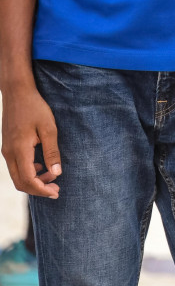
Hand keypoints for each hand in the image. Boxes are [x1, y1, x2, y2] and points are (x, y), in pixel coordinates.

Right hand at [2, 84, 59, 198]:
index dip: (42, 189)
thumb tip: (57, 173)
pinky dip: (29, 172)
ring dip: (34, 181)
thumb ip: (52, 152)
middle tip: (56, 190)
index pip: (28, 180)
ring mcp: (6, 151)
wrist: (17, 93)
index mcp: (19, 150)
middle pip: (20, 182)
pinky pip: (16, 167)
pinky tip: (42, 167)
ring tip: (53, 177)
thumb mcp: (49, 128)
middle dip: (38, 189)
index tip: (56, 192)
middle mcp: (9, 153)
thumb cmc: (35, 108)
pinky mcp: (7, 147)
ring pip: (17, 176)